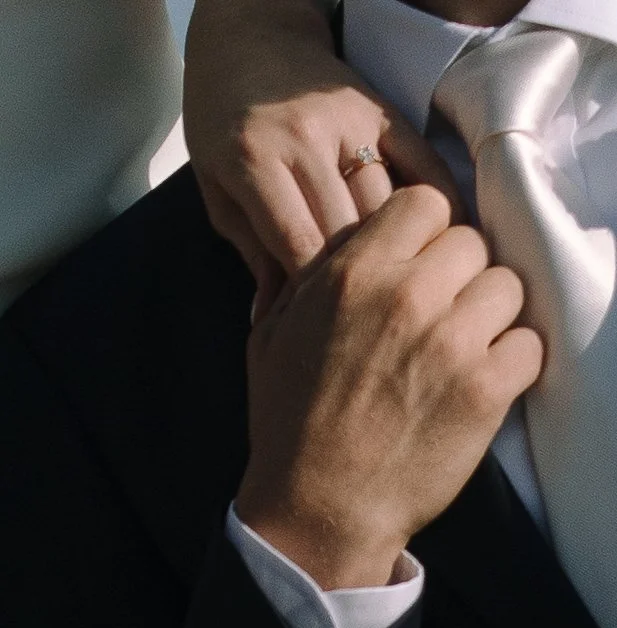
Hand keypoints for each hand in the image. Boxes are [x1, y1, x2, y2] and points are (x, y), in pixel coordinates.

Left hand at [184, 0, 462, 320]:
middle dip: (363, 287)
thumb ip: (251, 251)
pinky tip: (448, 247)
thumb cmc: (222, 125)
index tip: (333, 334)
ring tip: (411, 300)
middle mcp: (306, 138)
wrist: (249, 40)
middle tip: (375, 327)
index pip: (299, 244)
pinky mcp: (387, 111)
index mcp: (255, 161)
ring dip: (403, 257)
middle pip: (349, 232)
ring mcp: (352, 122)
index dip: (320, 298)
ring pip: (389, 208)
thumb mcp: (218, 191)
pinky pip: (425, 167)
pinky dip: (441, 209)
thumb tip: (271, 317)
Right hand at [235, 186, 542, 589]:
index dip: (428, 232)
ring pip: (508, 286)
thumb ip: (311, 277)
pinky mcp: (485, 391)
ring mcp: (451, 343)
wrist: (317, 505)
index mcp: (354, 275)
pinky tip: (482, 379)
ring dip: (489, 312)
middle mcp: (407, 297)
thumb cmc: (288, 422)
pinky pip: (529, 344)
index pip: (426, 204)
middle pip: (473, 242)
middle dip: (459, 272)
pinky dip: (513, 359)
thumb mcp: (272, 334)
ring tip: (463, 346)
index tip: (422, 262)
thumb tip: (345, 242)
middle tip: (441, 310)